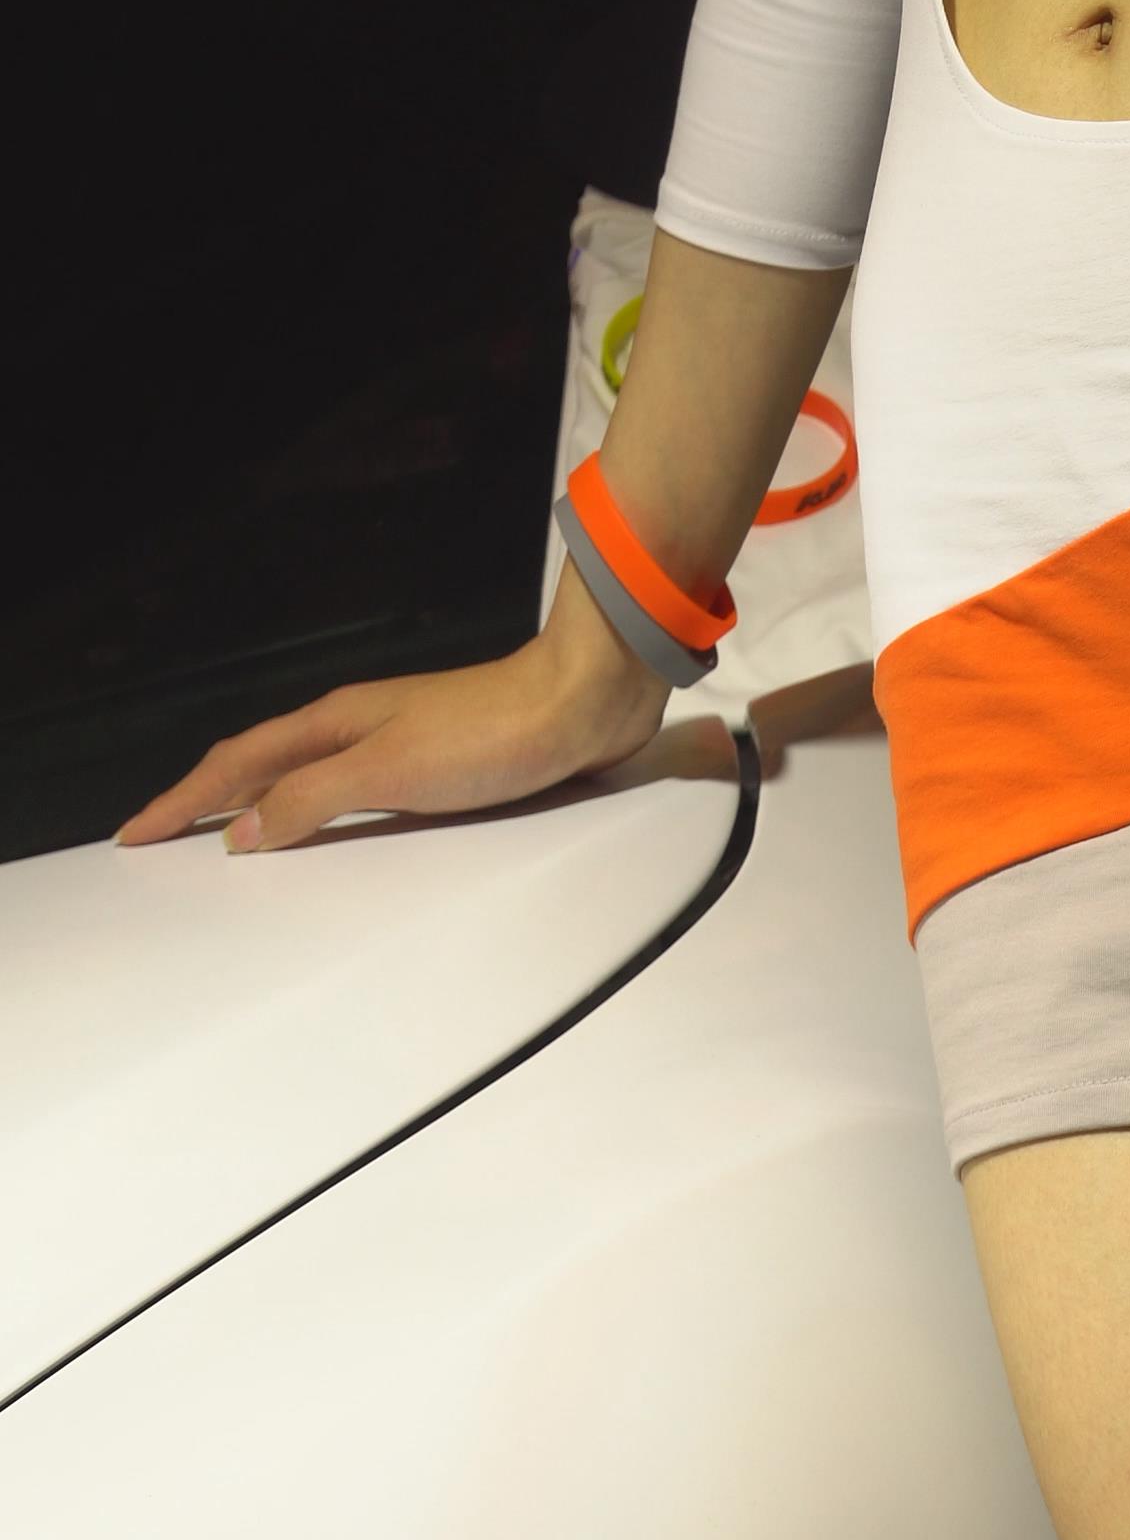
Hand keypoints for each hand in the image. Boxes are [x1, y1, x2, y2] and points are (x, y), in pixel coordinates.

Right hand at [112, 633, 669, 854]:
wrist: (584, 702)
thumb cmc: (493, 731)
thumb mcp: (389, 770)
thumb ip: (313, 799)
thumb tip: (241, 831)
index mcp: (338, 723)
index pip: (239, 763)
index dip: (184, 800)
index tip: (135, 832)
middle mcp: (361, 727)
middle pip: (263, 765)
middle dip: (208, 798)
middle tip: (163, 834)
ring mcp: (400, 744)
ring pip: (307, 778)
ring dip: (262, 806)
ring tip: (228, 838)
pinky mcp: (441, 766)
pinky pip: (354, 795)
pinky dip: (319, 815)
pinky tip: (331, 836)